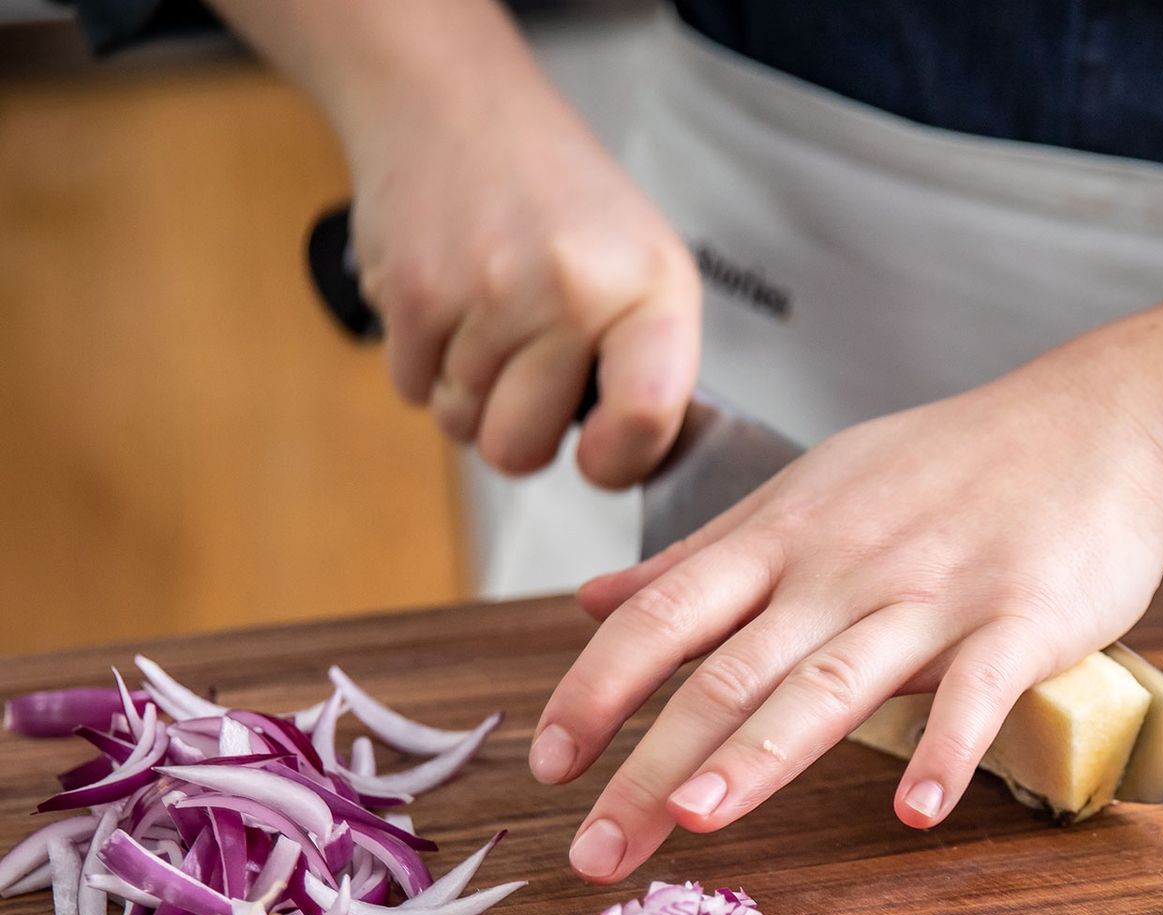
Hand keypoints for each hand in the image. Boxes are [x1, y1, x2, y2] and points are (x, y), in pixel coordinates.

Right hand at [344, 70, 700, 486]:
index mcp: (649, 290)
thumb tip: (626, 460)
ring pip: (462, 424)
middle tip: (528, 366)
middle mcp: (571, 293)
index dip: (617, 462)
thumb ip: (647, 368)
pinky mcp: (414, 295)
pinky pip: (414, 390)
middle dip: (518, 429)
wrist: (453, 104)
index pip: (646, 418)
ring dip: (469, 390)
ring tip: (490, 316)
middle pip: (523, 449)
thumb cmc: (558, 199)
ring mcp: (488, 295)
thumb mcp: (643, 268)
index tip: (600, 454)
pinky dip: (426, 362)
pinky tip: (450, 302)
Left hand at [529, 351, 1162, 881]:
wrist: (1094, 426)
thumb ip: (702, 556)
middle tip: (594, 849)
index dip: (599, 688)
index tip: (547, 761)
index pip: (665, 616)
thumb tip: (593, 600)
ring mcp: (930, 595)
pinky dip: (947, 750)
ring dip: (761, 754)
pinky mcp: (1019, 618)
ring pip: (831, 681)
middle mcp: (840, 568)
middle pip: (728, 672)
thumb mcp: (807, 491)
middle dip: (651, 763)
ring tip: (698, 819)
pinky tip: (916, 813)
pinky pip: (977, 691)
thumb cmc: (945, 468)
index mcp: (782, 538)